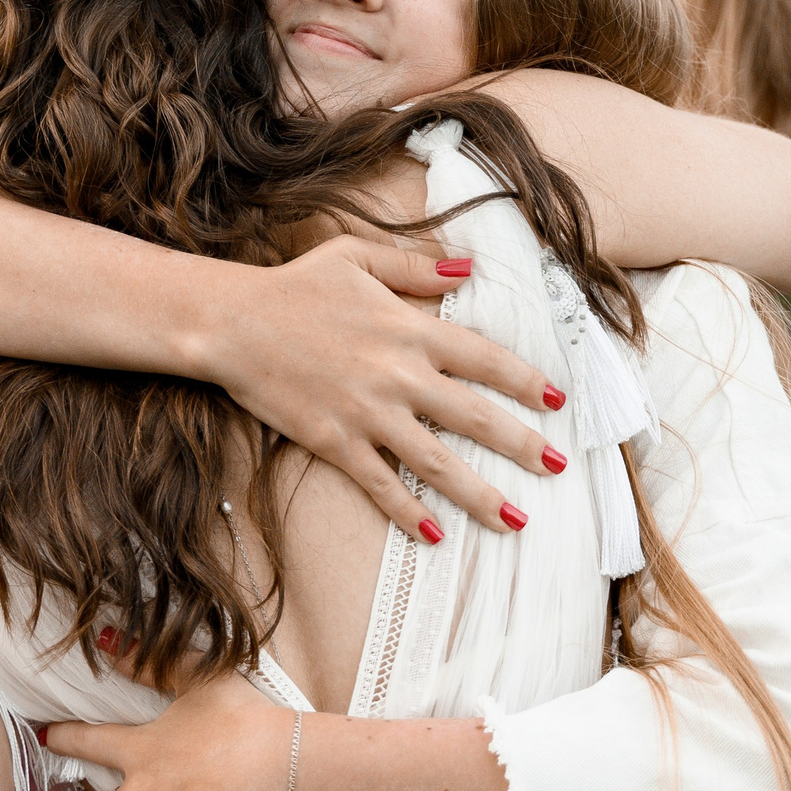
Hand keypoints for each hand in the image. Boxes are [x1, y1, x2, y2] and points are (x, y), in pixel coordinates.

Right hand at [198, 234, 564, 539]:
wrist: (231, 323)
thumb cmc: (295, 285)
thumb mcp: (357, 256)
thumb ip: (417, 266)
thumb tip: (469, 270)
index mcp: (410, 327)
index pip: (485, 358)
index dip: (526, 381)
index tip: (558, 400)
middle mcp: (398, 374)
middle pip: (474, 417)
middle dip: (523, 445)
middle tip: (558, 467)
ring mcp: (368, 413)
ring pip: (437, 462)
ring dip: (481, 494)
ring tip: (516, 519)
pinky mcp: (335, 442)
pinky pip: (381, 485)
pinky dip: (410, 512)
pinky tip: (437, 535)